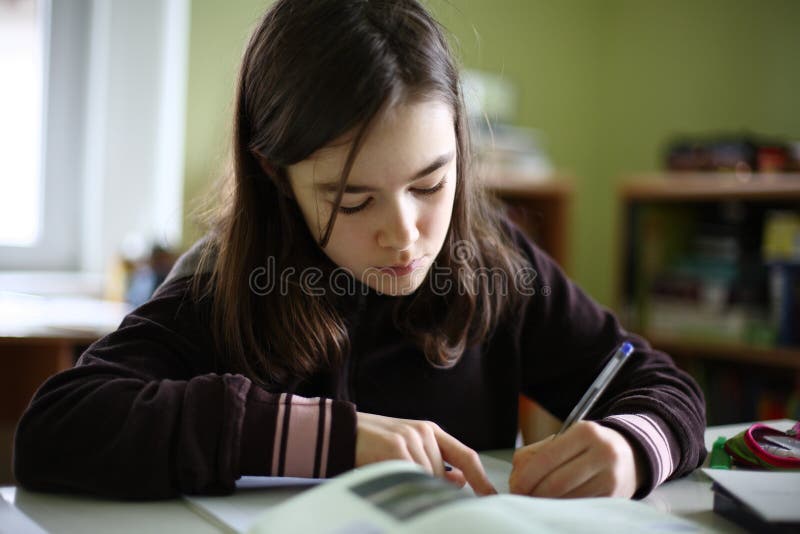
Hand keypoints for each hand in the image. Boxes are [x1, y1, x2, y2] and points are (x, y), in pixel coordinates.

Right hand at [355, 412, 496, 494]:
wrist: (339, 432)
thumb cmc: (373, 446)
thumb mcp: (408, 450)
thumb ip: (434, 462)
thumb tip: (460, 481)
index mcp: (430, 431)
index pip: (467, 455)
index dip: (481, 478)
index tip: (492, 497)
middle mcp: (424, 432)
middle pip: (444, 474)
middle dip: (433, 489)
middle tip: (412, 493)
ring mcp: (410, 438)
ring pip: (428, 478)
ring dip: (413, 486)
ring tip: (392, 480)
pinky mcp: (396, 447)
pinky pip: (411, 476)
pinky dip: (404, 484)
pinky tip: (389, 480)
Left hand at [508, 421, 641, 497]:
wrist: (631, 455)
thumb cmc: (588, 447)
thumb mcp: (567, 439)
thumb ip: (537, 453)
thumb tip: (517, 478)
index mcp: (585, 432)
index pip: (547, 458)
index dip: (527, 476)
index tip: (515, 486)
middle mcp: (602, 453)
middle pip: (557, 482)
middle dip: (534, 493)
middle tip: (522, 497)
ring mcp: (611, 477)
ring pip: (568, 498)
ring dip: (546, 503)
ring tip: (535, 500)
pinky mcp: (614, 497)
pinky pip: (580, 506)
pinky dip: (562, 507)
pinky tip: (555, 504)